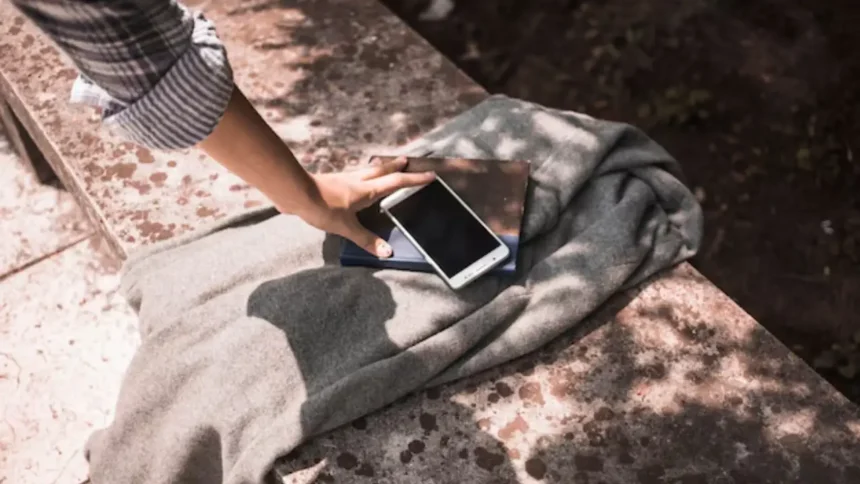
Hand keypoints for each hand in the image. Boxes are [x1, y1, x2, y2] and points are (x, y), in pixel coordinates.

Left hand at [290, 157, 434, 257]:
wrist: (294, 192)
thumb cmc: (321, 208)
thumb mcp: (345, 227)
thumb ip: (366, 240)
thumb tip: (387, 252)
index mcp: (366, 190)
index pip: (396, 182)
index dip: (414, 179)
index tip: (430, 175)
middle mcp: (358, 181)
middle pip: (382, 170)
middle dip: (396, 166)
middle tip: (407, 160)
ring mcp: (344, 179)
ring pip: (368, 170)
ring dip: (379, 167)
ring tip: (385, 166)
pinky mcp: (332, 182)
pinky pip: (354, 176)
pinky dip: (362, 175)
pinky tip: (356, 179)